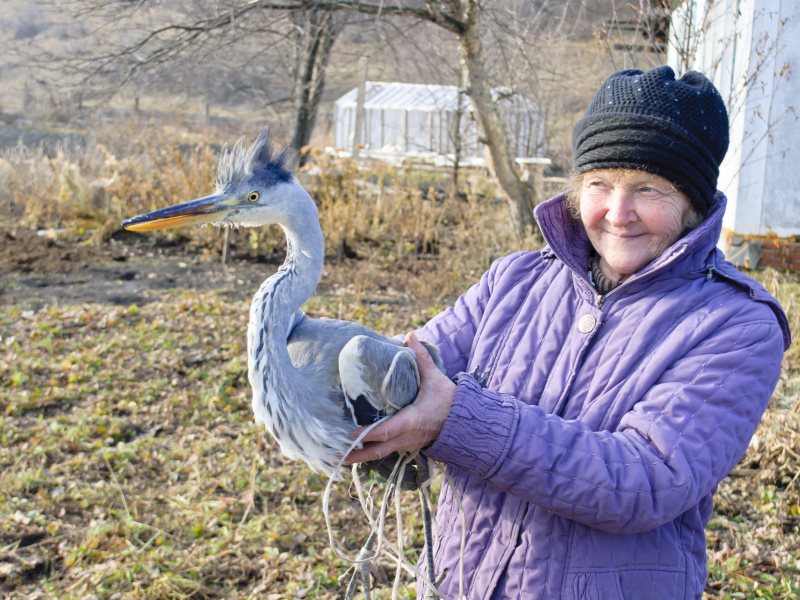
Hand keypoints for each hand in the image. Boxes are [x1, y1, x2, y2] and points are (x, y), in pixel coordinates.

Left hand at [346, 332, 455, 463]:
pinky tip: (358, 451)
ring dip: (361, 457)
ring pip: (381, 455)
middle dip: (357, 455)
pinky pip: (387, 452)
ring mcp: (407, 444)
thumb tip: (409, 336)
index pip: (386, 431)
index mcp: (411, 420)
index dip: (367, 434)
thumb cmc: (449, 400)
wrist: (465, 421)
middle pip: (378, 451)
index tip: (350, 434)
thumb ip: (421, 357)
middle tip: (336, 454)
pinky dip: (372, 453)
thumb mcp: (435, 378)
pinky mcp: (407, 445)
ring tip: (341, 457)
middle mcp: (407, 436)